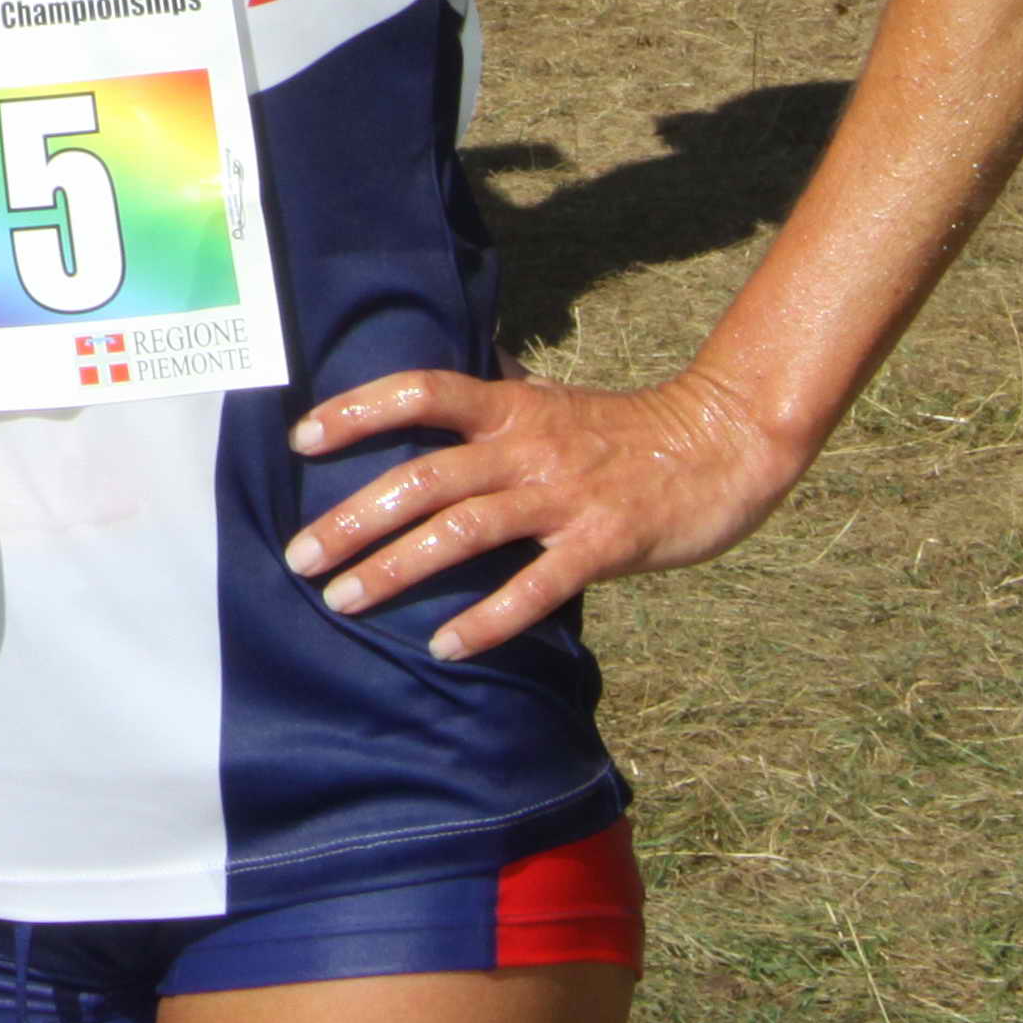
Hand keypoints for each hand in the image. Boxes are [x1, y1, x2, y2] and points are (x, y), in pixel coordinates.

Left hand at [282, 363, 802, 662]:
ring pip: (464, 531)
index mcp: (510, 407)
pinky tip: (444, 645)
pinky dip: (487, 619)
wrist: (724, 443)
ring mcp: (564, 496)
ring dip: (396, 568)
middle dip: (353, 518)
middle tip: (298, 557)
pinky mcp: (604, 543)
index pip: (420, 391)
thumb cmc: (625, 429)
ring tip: (344, 601)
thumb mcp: (551, 398)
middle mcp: (527, 447)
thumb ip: (495, 394)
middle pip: (423, 477)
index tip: (301, 440)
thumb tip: (438, 376)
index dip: (358, 410)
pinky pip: (535, 588)